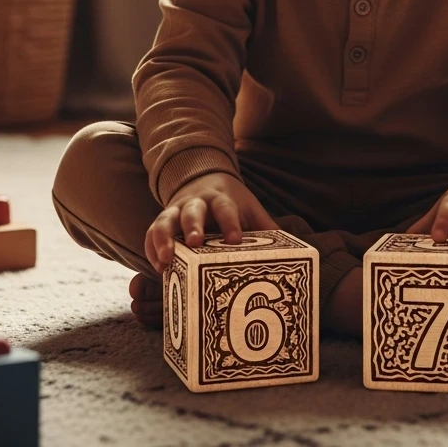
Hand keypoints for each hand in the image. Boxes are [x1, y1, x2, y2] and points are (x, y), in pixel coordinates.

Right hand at [144, 171, 278, 273]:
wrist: (204, 179)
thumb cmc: (232, 203)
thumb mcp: (250, 208)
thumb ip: (266, 227)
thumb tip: (296, 248)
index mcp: (221, 199)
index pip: (226, 209)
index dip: (230, 223)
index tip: (235, 240)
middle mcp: (196, 202)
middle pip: (192, 211)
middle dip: (192, 226)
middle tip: (194, 243)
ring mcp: (176, 210)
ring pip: (165, 221)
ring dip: (164, 239)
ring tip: (166, 260)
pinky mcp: (163, 221)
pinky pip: (151, 233)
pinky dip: (151, 248)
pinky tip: (158, 267)